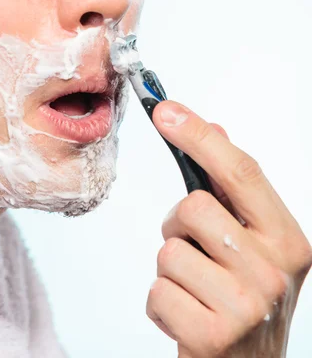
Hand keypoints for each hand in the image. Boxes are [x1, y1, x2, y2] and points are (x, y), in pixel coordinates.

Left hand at [146, 100, 311, 357]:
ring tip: (195, 288)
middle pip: (194, 208)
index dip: (200, 136)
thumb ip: (232, 188)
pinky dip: (161, 304)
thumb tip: (214, 129)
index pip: (241, 172)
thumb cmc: (243, 297)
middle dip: (178, 224)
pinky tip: (186, 317)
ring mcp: (247, 306)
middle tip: (194, 249)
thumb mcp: (250, 243)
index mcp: (288, 239)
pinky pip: (157, 291)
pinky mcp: (213, 337)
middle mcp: (275, 270)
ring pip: (169, 251)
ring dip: (170, 269)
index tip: (165, 111)